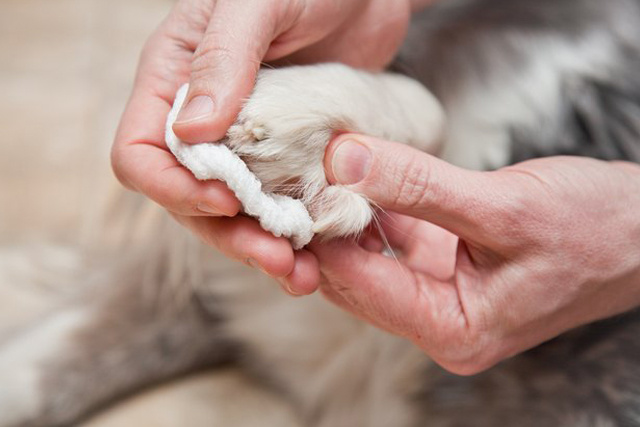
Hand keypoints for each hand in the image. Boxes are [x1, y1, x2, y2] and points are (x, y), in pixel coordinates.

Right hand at [111, 0, 413, 278]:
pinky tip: (321, 253)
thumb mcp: (259, 2)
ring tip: (303, 272)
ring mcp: (247, 143)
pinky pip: (279, 205)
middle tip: (279, 259)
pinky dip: (295, 234)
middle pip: (189, 199)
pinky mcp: (288, 156)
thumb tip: (193, 132)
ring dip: (262, 248)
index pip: (141, 154)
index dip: (173, 188)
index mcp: (174, 80)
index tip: (225, 201)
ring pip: (235, 214)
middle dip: (229, 235)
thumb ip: (223, 59)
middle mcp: (203, 120)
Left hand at [299, 134, 639, 374]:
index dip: (325, 236)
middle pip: (357, 280)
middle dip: (327, 229)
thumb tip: (344, 161)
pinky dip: (374, 212)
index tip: (299, 186)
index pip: (363, 287)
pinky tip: (359, 179)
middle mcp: (439, 323)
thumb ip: (419, 186)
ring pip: (368, 260)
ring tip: (323, 171)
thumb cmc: (593, 230)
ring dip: (346, 217)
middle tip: (302, 175)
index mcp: (454, 330)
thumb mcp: (502, 207)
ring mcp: (440, 296)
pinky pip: (392, 244)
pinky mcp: (445, 267)